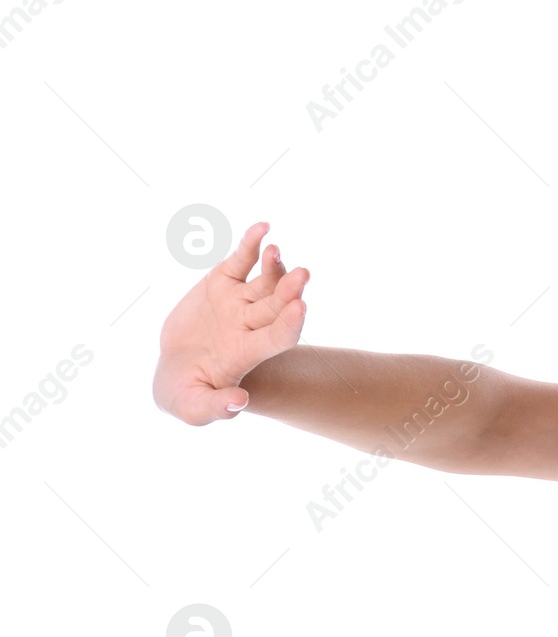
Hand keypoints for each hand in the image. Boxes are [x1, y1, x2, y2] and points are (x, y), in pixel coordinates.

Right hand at [152, 222, 308, 423]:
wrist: (175, 374)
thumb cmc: (187, 395)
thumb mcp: (193, 408)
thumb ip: (215, 409)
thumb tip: (240, 402)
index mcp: (247, 353)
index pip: (279, 338)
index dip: (291, 324)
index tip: (300, 308)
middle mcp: (250, 325)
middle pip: (278, 305)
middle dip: (290, 290)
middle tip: (303, 275)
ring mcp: (238, 302)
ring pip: (265, 281)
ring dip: (274, 265)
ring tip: (275, 250)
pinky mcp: (222, 284)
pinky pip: (241, 260)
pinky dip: (251, 244)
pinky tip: (262, 227)